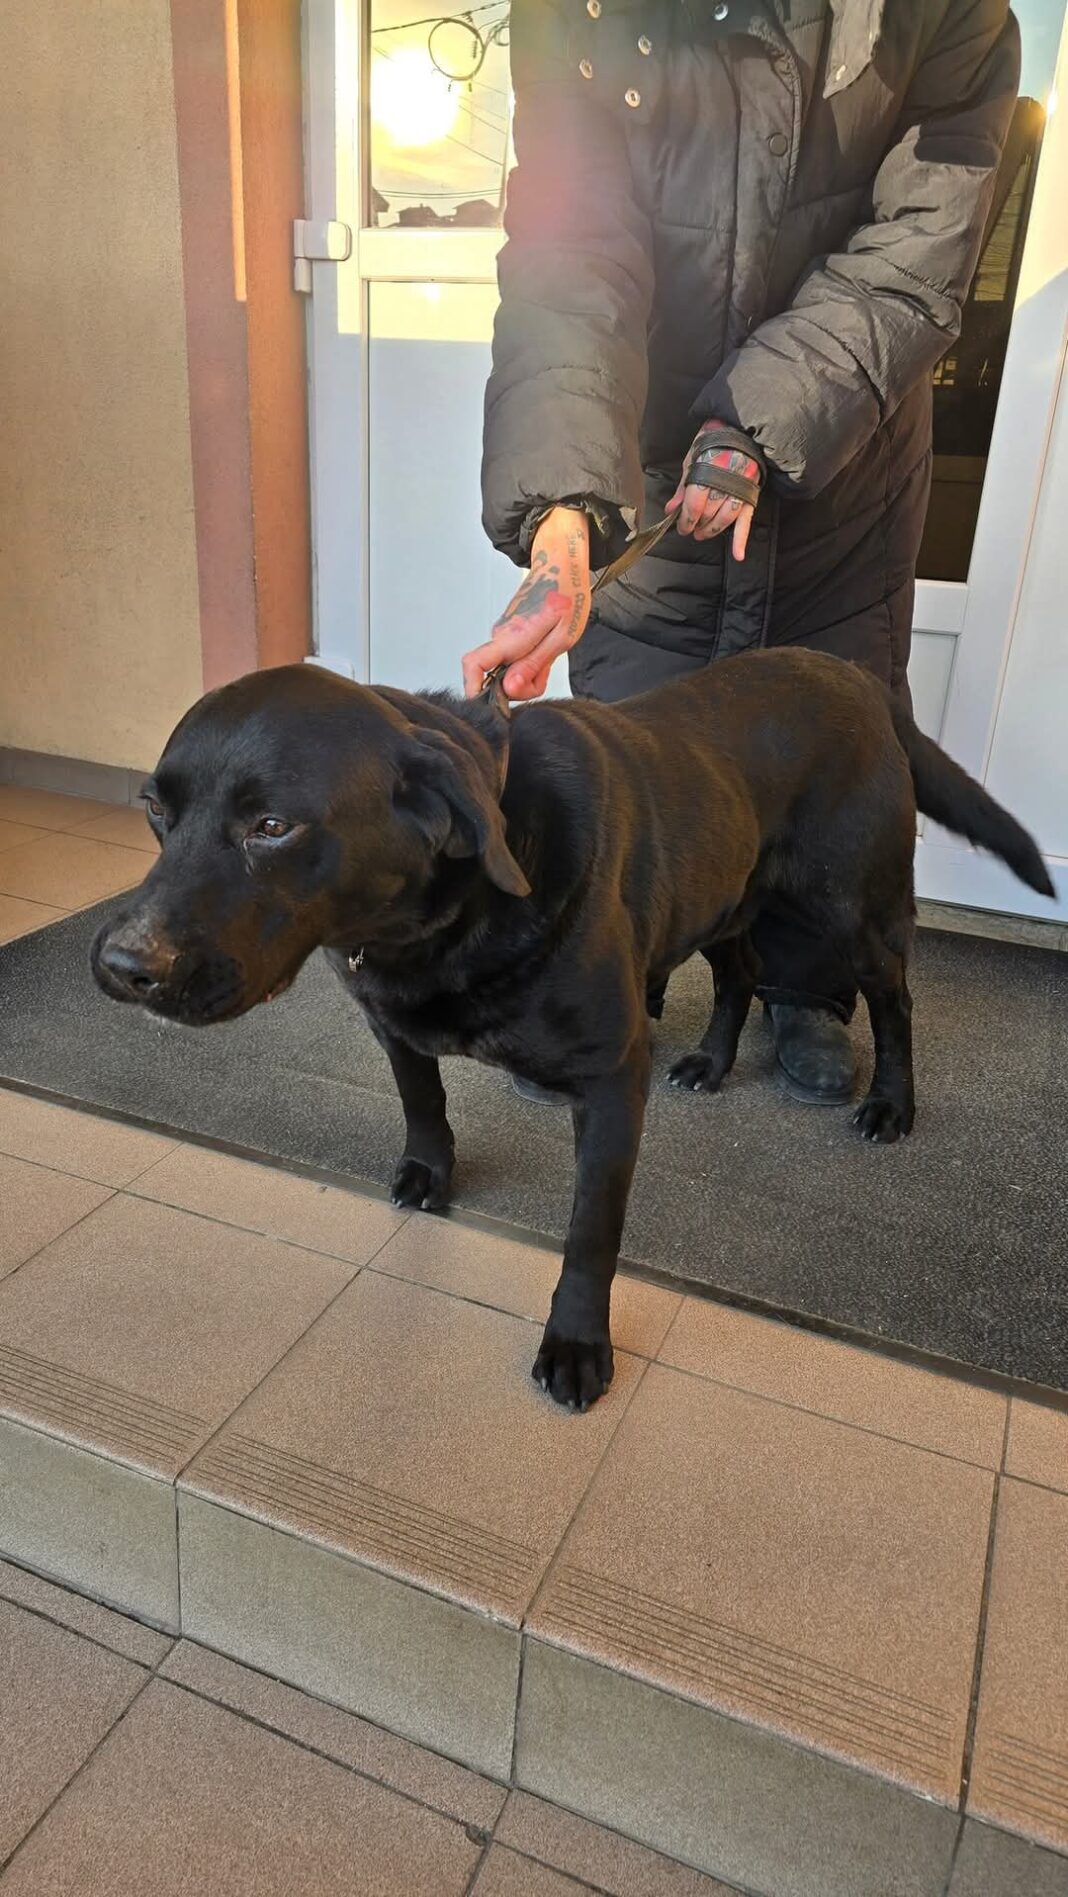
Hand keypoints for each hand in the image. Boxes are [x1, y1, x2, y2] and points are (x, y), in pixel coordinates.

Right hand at [463, 507, 590, 700]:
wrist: (562, 565)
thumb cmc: (566, 595)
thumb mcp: (562, 636)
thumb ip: (534, 664)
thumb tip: (509, 689)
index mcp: (511, 636)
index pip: (474, 666)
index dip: (474, 690)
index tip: (492, 704)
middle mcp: (500, 636)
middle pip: (494, 677)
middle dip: (518, 687)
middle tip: (544, 673)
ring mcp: (503, 634)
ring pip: (506, 669)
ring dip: (527, 674)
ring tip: (549, 655)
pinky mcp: (509, 633)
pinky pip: (512, 658)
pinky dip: (528, 662)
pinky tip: (545, 649)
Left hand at [667, 421, 758, 559]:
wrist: (737, 428)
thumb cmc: (710, 442)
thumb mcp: (691, 460)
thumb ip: (682, 487)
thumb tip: (671, 509)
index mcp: (708, 471)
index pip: (694, 506)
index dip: (685, 520)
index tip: (681, 526)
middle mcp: (726, 481)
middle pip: (709, 513)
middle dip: (698, 525)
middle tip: (691, 530)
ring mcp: (741, 487)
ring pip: (726, 518)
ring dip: (713, 530)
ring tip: (704, 534)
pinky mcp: (752, 492)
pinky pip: (746, 519)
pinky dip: (741, 539)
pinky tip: (738, 555)